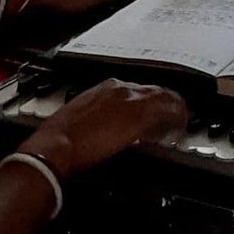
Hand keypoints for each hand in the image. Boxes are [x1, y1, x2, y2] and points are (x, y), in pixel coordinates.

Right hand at [24, 78, 187, 177]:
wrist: (56, 146)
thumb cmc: (60, 137)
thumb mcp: (80, 118)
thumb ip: (96, 116)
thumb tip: (101, 127)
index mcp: (105, 87)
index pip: (138, 89)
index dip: (150, 102)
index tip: (155, 114)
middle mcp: (121, 87)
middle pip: (154, 90)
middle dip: (165, 104)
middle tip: (172, 119)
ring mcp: (130, 99)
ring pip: (164, 97)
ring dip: (172, 111)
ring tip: (178, 124)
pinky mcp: (138, 116)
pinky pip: (166, 111)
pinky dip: (174, 119)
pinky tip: (176, 129)